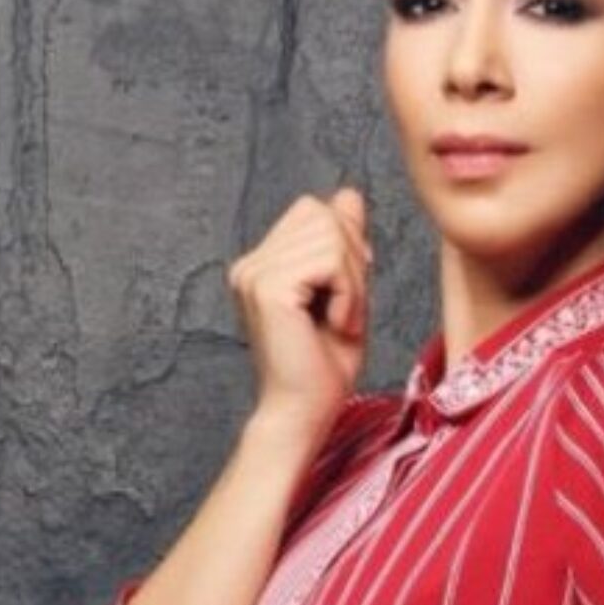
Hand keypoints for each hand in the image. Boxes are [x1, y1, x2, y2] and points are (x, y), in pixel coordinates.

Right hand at [226, 187, 371, 428]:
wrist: (306, 411)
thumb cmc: (326, 363)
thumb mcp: (346, 290)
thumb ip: (344, 243)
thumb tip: (348, 193)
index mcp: (262, 263)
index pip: (314, 209)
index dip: (345, 242)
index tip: (347, 291)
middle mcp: (250, 265)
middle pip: (323, 214)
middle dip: (353, 261)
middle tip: (345, 310)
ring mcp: (254, 274)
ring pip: (332, 236)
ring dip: (353, 282)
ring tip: (339, 320)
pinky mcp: (268, 288)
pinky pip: (331, 260)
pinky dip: (348, 293)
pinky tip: (334, 324)